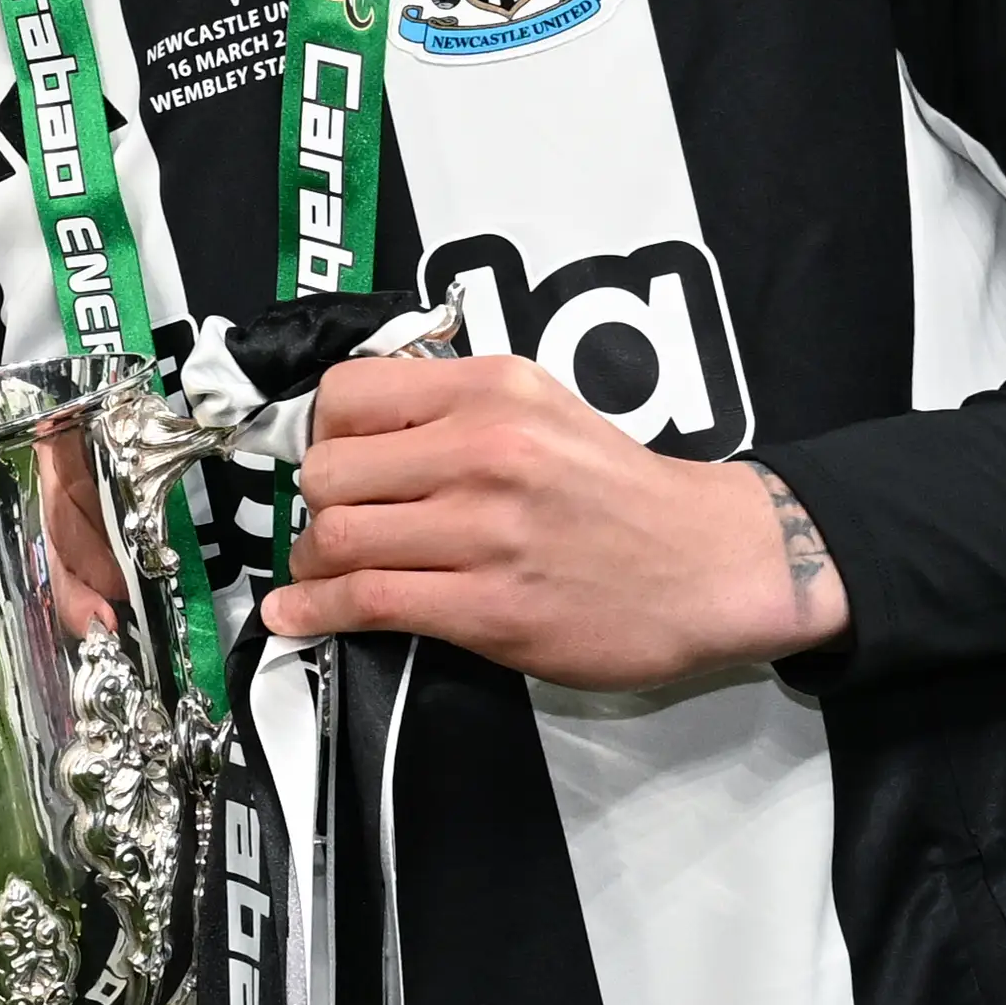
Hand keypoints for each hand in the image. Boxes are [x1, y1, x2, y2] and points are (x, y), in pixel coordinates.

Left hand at [273, 352, 849, 685]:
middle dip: (316, 504)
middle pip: (329, 472)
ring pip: (339, 537)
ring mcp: (486, 531)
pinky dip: (316, 610)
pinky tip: (296, 614)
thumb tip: (355, 430)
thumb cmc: (619, 490)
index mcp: (494, 390)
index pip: (347, 394)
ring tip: (323, 571)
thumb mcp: (544, 407)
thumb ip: (455, 406)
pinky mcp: (490, 607)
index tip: (334, 462)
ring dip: (314, 561)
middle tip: (334, 524)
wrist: (709, 564)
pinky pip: (369, 601)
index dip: (323, 434)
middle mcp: (486, 449)